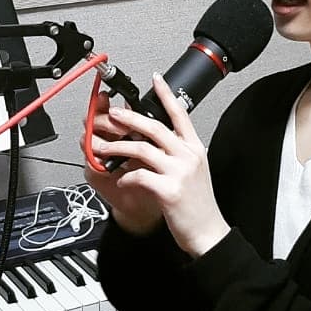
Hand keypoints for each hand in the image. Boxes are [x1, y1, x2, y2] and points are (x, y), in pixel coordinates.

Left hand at [91, 73, 229, 257]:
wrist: (208, 232)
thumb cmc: (199, 204)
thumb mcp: (195, 170)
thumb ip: (180, 152)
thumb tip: (158, 138)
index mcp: (195, 148)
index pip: (180, 114)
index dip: (166, 94)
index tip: (155, 78)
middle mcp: (188, 156)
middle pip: (154, 127)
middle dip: (129, 117)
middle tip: (113, 113)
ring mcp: (179, 172)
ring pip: (141, 149)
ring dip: (117, 147)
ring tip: (102, 147)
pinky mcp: (168, 190)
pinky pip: (139, 175)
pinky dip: (125, 176)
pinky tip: (120, 180)